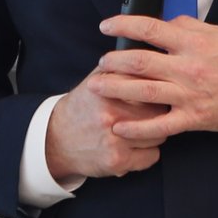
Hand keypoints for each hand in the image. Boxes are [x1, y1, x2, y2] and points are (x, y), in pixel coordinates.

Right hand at [44, 69, 167, 182]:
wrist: (57, 140)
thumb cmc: (82, 108)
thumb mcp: (95, 80)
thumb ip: (121, 67)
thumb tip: (153, 58)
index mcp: (107, 88)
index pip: (150, 83)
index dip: (158, 87)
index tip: (159, 90)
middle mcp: (111, 112)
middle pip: (160, 110)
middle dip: (159, 111)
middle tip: (150, 113)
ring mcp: (114, 138)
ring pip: (160, 134)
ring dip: (154, 134)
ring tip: (140, 130)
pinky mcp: (117, 160)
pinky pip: (153, 156)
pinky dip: (148, 154)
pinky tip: (135, 148)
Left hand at [92, 16, 217, 140]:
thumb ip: (190, 28)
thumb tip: (166, 23)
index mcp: (193, 42)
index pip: (149, 29)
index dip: (122, 25)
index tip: (107, 26)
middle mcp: (187, 67)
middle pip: (138, 61)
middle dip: (112, 61)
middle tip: (101, 61)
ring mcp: (189, 95)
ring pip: (142, 91)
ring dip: (115, 88)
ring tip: (97, 86)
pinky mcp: (194, 119)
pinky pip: (159, 126)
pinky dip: (136, 128)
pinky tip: (120, 126)